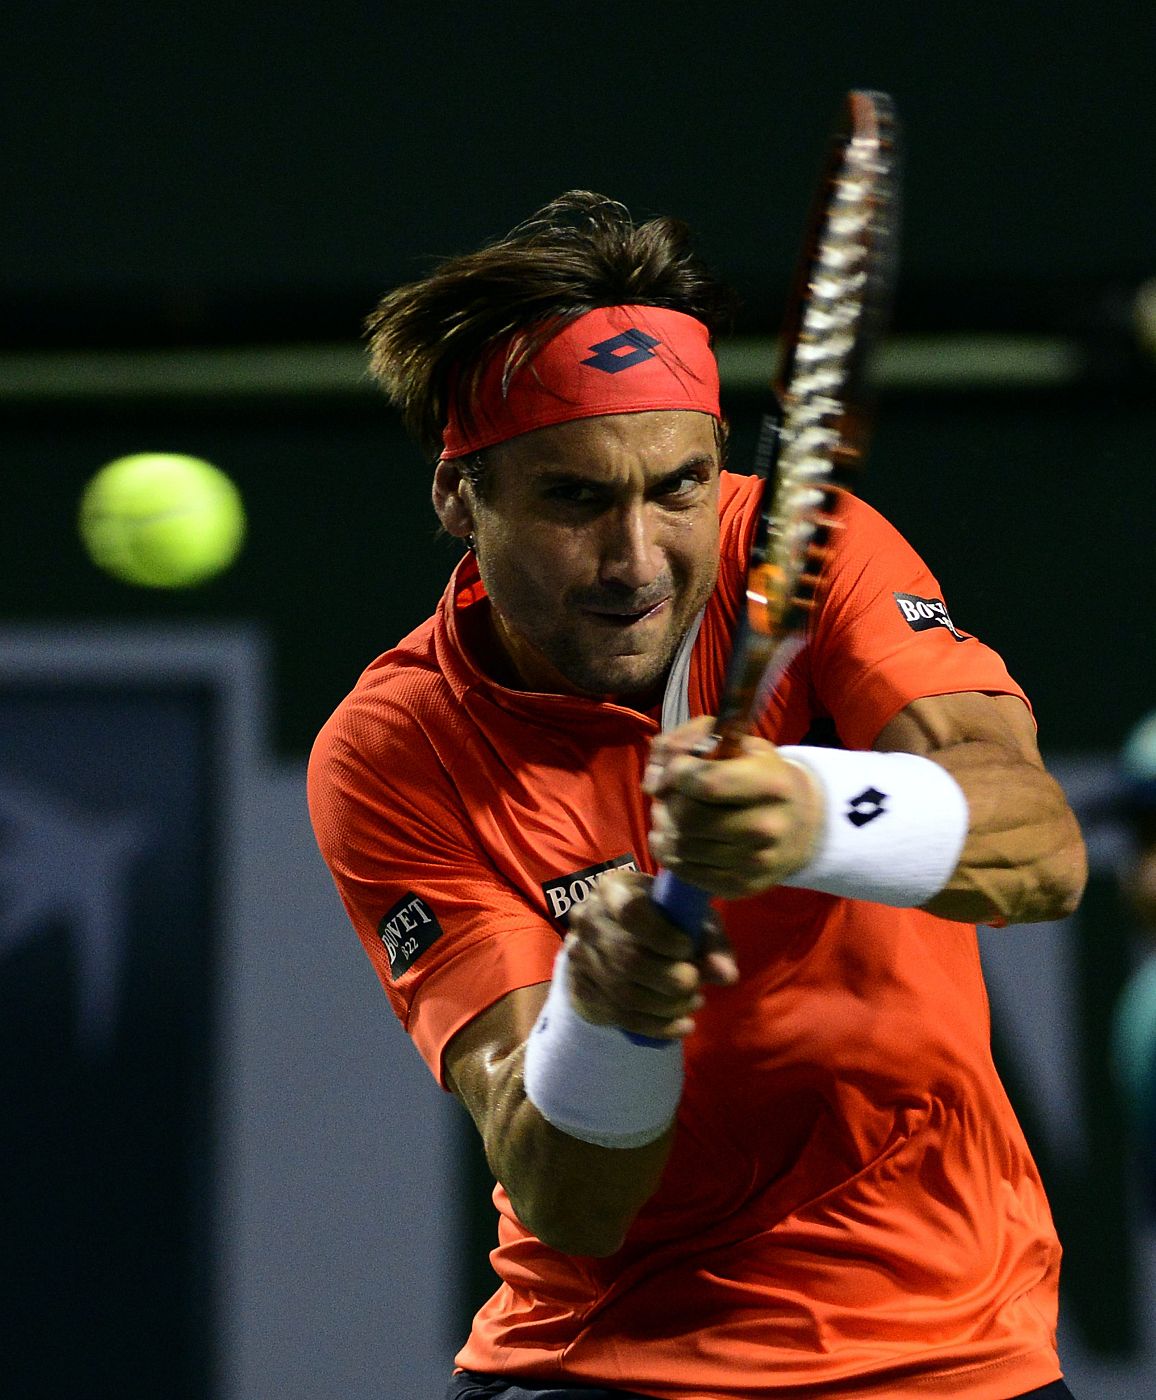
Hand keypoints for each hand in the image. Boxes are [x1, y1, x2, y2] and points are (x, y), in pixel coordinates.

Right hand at [565, 868, 738, 1040]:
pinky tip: (682, 1025)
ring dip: (666, 1006)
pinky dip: (656, 1026)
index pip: (631, 912)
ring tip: (693, 1002)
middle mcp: (588, 920)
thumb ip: (711, 941)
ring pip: (623, 992)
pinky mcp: (581, 988)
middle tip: (696, 985)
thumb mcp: (689, 916)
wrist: (616, 934)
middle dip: (670, 979)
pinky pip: (618, 1015)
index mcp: (613, 889)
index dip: (662, 936)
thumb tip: (726, 975)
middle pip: (627, 958)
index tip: (686, 948)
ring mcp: (579, 956)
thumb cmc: (662, 918)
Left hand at [643, 715, 822, 898]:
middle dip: (667, 802)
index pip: (707, 782)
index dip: (676, 774)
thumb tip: (653, 777)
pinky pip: (685, 871)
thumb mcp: (737, 742)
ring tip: (670, 814)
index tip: (671, 770)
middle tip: (666, 794)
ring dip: (663, 827)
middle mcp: (767, 826)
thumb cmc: (763, 775)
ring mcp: (754, 862)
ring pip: (681, 846)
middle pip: (689, 817)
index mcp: (771, 784)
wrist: (803, 825)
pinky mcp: (740, 886)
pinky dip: (669, 852)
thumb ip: (690, 740)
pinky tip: (677, 836)